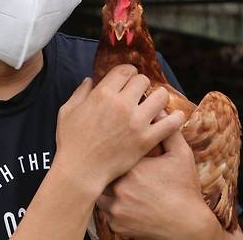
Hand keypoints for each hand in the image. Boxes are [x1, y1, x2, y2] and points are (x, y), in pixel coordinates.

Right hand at [53, 64, 183, 198]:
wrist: (81, 171)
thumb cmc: (71, 142)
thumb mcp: (67, 111)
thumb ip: (80, 92)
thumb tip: (89, 80)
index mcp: (103, 93)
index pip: (125, 70)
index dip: (128, 72)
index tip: (129, 79)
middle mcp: (122, 104)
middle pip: (143, 80)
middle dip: (141, 84)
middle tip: (139, 93)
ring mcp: (136, 122)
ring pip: (160, 96)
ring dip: (157, 98)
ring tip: (154, 104)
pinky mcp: (146, 139)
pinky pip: (170, 123)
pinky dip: (175, 118)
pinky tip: (175, 117)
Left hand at [96, 113, 218, 239]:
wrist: (188, 226)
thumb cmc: (185, 189)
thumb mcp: (181, 155)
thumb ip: (168, 131)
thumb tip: (159, 110)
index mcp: (133, 167)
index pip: (113, 150)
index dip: (114, 147)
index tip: (118, 147)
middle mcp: (120, 187)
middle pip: (102, 169)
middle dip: (107, 166)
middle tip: (111, 162)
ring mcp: (116, 207)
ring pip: (99, 190)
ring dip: (105, 185)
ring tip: (114, 180)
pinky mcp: (116, 223)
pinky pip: (104, 210)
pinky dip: (110, 204)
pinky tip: (122, 199)